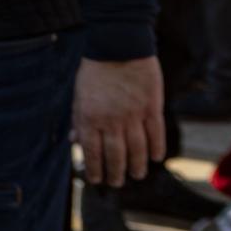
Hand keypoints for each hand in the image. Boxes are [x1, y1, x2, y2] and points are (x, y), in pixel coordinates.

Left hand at [74, 55, 165, 185]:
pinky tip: (155, 158)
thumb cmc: (94, 72)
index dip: (94, 169)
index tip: (96, 180)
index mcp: (89, 117)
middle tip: (117, 183)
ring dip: (136, 166)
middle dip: (116, 173)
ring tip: (136, 175)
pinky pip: (156, 135)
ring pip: (137, 150)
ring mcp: (133, 116)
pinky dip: (156, 149)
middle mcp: (111, 120)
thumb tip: (74, 141)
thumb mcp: (79, 95)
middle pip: (115, 156)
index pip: (91, 152)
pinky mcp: (152, 108)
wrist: (118, 47)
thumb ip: (79, 120)